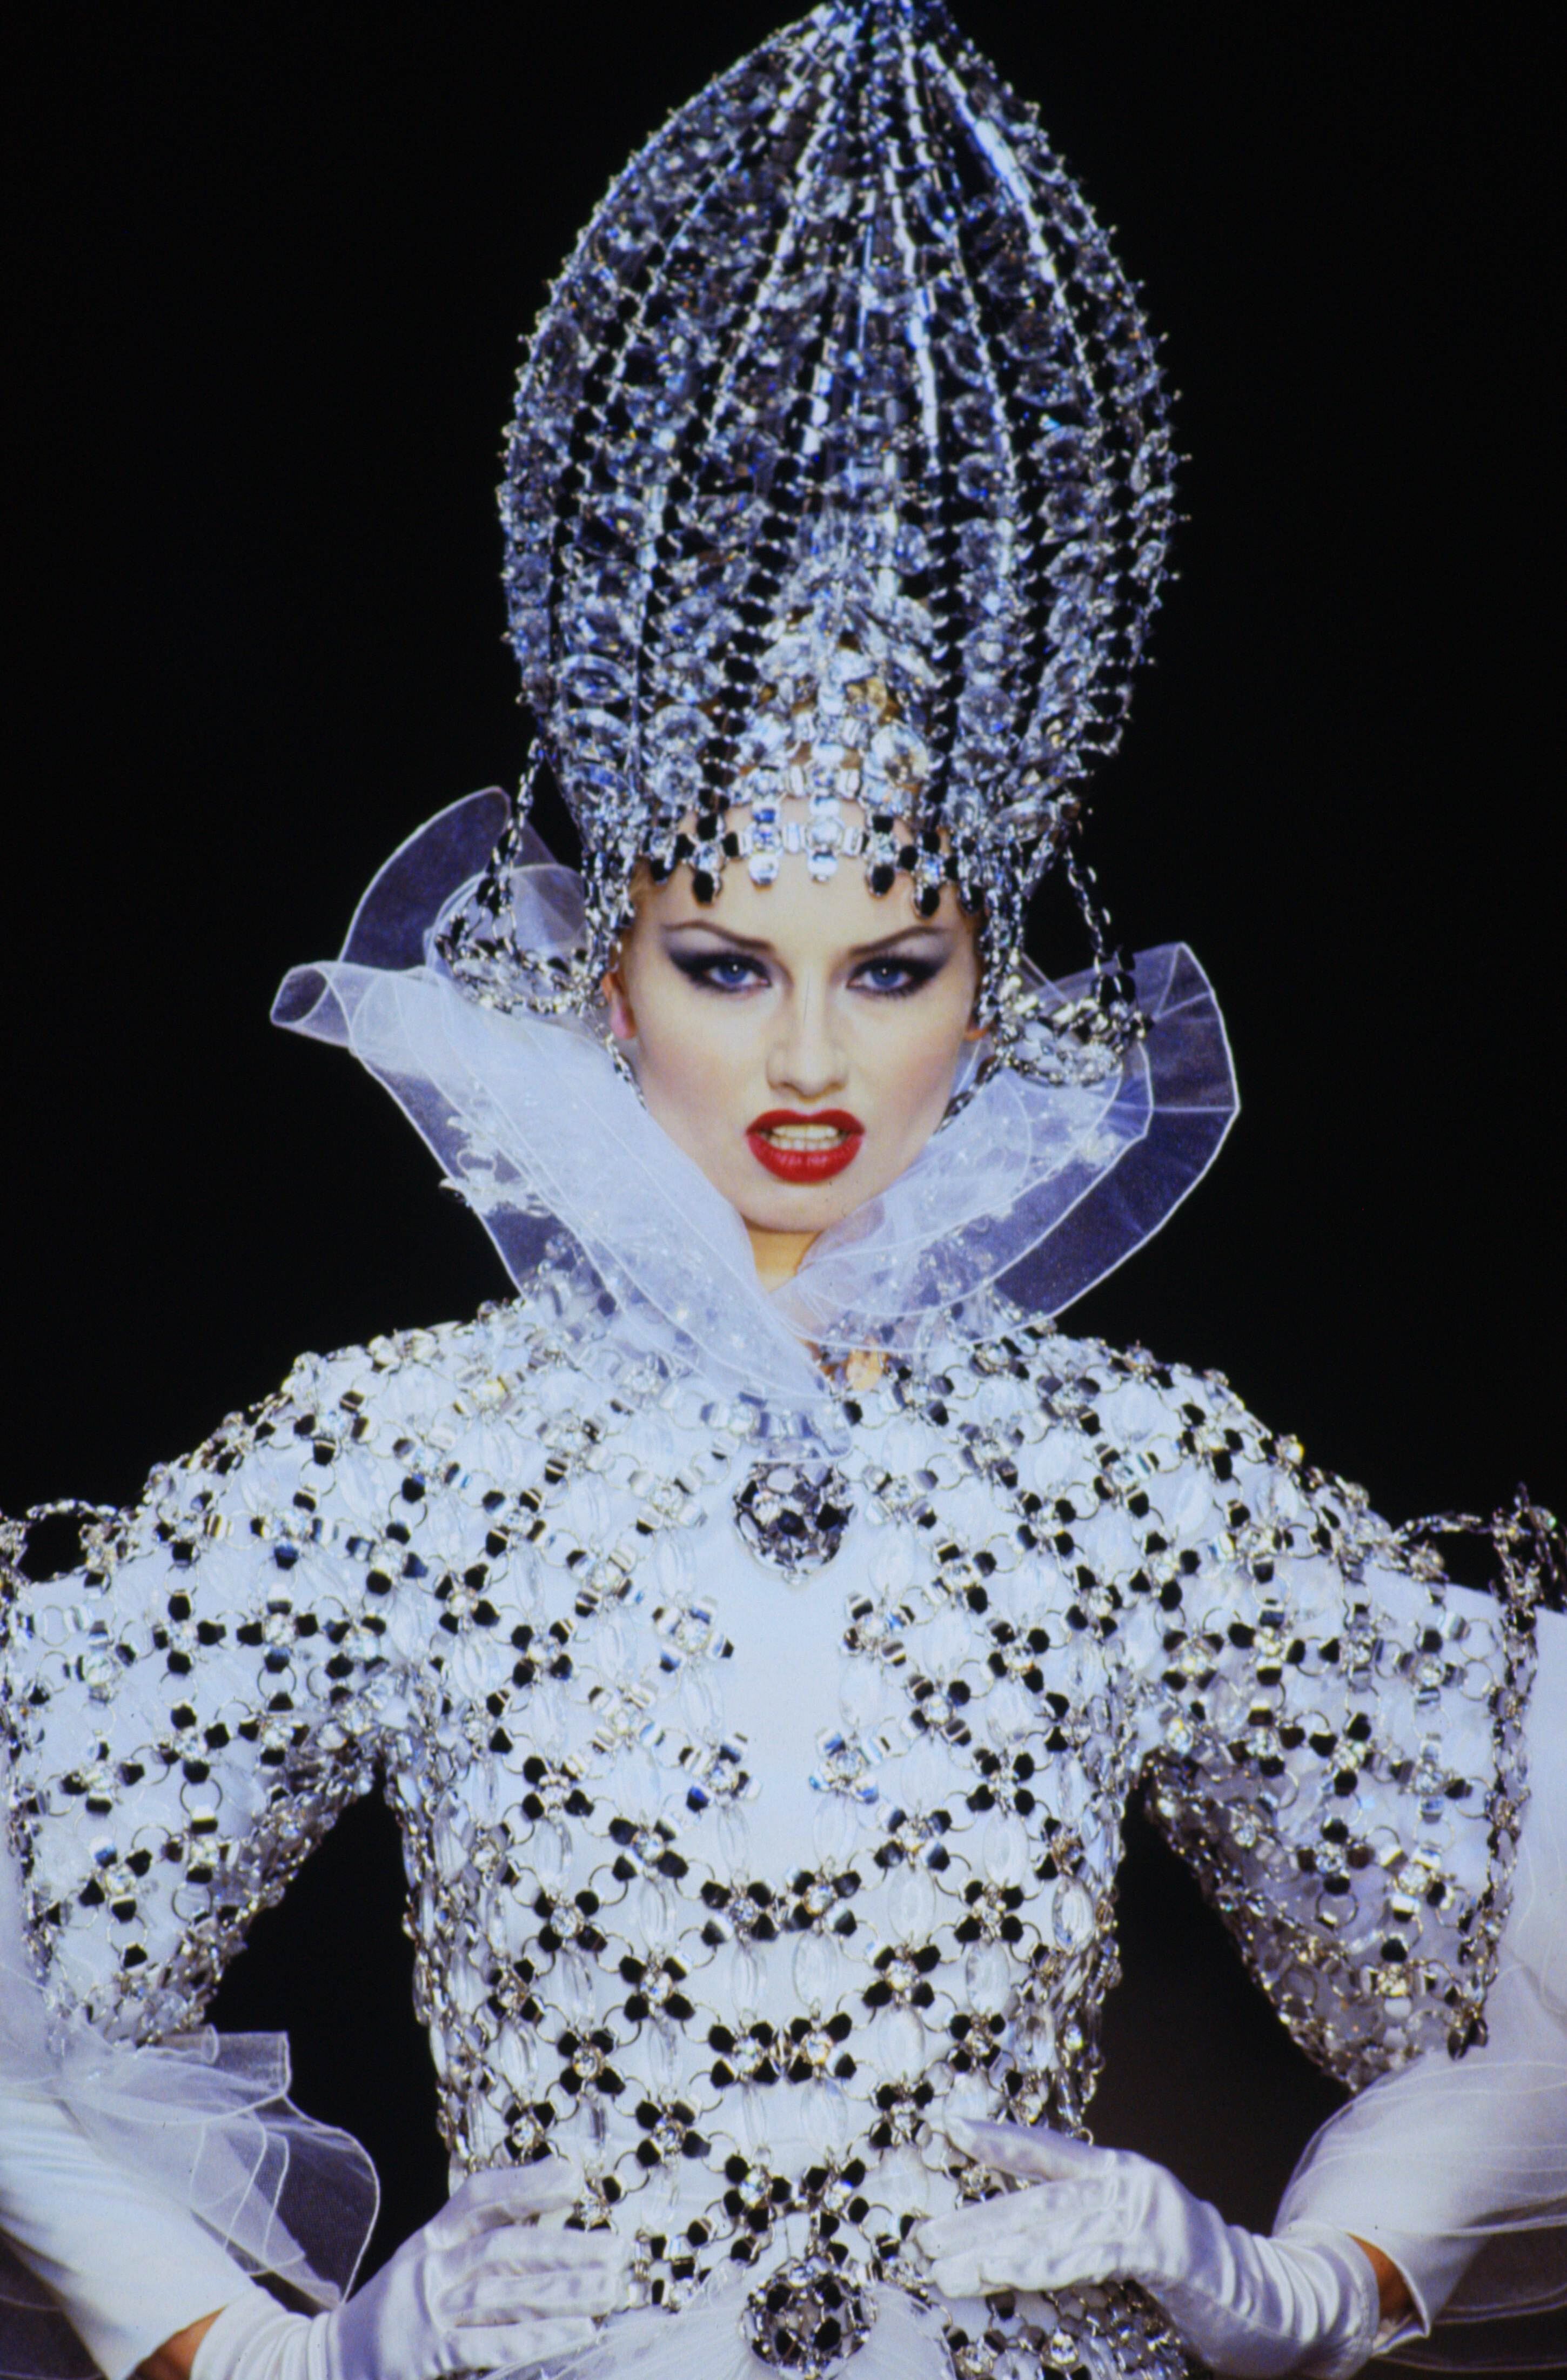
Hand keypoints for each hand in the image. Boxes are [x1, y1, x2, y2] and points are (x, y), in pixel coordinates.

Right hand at [190, 2166, 628, 2379]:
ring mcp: (427, 2309)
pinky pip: (491, 2341)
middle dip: (564, 2244)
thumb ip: (479, 2249)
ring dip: (562, 2289)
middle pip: (505, 2244)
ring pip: (504, 2291)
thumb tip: (548, 2226)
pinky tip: (577, 2332)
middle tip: (614, 2246)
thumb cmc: (396, 2315)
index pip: (480, 2196)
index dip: (526, 2182)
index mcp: (431, 2238)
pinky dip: (538, 2336)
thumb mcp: (430, 2268)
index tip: (573, 2176)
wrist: (328, 2365)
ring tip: (608, 2287)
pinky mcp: (428, 2353)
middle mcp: (429, 2265)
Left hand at [915, 2117, 1382, 2379]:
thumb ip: (1087, 2240)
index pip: (1050, 2152)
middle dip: (977, 2218)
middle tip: (924, 2238)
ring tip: (947, 2268)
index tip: (948, 2128)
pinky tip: (1005, 2276)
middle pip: (1037, 2196)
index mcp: (1122, 2174)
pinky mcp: (1162, 2247)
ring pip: (1053, 2226)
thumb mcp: (1134, 2252)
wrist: (1281, 2307)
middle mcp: (1130, 2179)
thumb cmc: (1201, 2286)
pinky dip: (1043, 2266)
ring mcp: (1147, 2209)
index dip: (1000, 2140)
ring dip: (994, 2250)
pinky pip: (1088, 2255)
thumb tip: (1022, 2251)